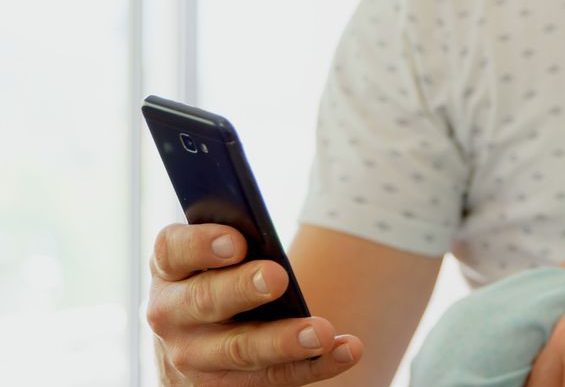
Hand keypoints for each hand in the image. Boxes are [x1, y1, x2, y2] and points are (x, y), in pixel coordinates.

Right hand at [147, 223, 362, 385]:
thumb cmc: (217, 279)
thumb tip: (270, 238)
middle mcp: (171, 314)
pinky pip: (274, 378)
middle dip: (242, 289)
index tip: (236, 241)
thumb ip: (233, 245)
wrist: (193, 346)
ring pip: (239, 350)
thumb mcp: (211, 259)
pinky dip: (315, 365)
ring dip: (284, 341)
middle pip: (205, 300)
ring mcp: (192, 357)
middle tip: (277, 277)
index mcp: (169, 270)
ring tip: (323, 331)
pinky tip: (347, 350)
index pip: (174, 251)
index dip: (201, 245)